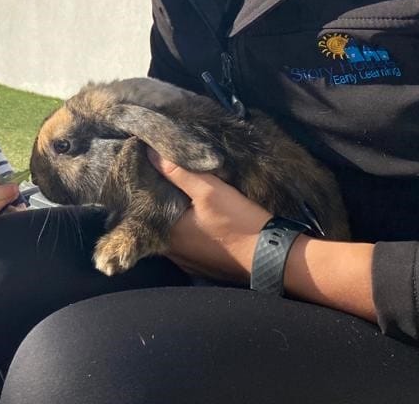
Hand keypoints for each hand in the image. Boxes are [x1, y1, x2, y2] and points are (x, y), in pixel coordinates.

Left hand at [148, 149, 377, 320]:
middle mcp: (172, 253)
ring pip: (172, 232)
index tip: (146, 170)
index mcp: (167, 236)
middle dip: (159, 201)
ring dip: (174, 215)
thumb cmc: (239, 223)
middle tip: (162, 177)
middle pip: (156, 220)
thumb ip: (179, 172)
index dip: (144, 188)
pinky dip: (187, 228)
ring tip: (177, 190)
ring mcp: (187, 262)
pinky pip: (186, 242)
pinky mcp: (203, 265)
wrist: (274, 258)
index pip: (143, 208)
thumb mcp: (210, 191)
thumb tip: (151, 152)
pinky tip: (196, 213)